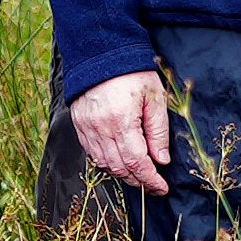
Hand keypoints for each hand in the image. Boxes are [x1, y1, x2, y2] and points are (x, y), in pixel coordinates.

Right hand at [74, 70, 171, 192]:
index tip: (161, 188)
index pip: (136, 162)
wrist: (102, 52)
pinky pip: (91, 153)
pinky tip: (119, 161)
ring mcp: (86, 127)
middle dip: (137, 180)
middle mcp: (100, 128)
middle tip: (152, 185)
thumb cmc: (132, 72)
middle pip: (119, 167)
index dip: (150, 179)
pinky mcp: (79, 124)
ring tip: (138, 175)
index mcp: (121, 121)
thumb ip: (158, 131)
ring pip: (104, 163)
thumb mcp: (154, 98)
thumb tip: (161, 160)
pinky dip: (106, 162)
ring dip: (122, 173)